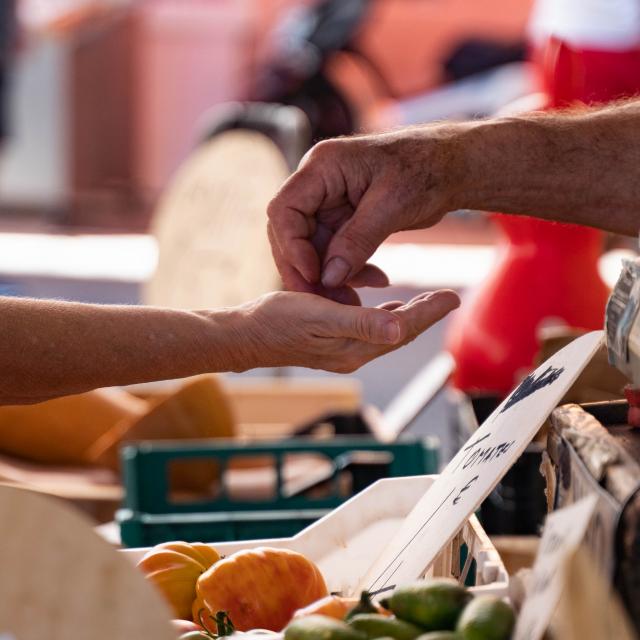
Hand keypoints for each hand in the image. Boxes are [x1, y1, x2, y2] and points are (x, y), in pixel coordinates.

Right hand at [234, 289, 459, 372]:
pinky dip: (382, 316)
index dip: (428, 312)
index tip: (453, 297)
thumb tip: (399, 331)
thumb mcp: (319, 315)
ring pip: (384, 331)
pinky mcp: (330, 342)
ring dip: (406, 315)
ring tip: (424, 300)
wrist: (244, 336)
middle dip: (423, 314)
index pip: (402, 329)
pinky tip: (384, 306)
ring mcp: (342, 349)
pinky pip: (366, 328)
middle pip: (398, 333)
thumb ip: (360, 323)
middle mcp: (353, 353)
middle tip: (446, 297)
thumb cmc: (277, 322)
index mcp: (354, 347)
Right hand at [267, 126, 462, 301]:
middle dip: (305, 267)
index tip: (313, 276)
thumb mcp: (392, 206)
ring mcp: (328, 202)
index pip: (284, 209)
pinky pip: (333, 250)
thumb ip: (357, 241)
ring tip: (353, 298)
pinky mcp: (342, 219)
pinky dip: (348, 269)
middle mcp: (317, 184)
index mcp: (321, 167)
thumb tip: (328, 278)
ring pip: (311, 246)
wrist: (451, 166)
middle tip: (322, 299)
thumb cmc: (426, 171)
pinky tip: (374, 280)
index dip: (291, 246)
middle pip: (290, 231)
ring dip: (328, 274)